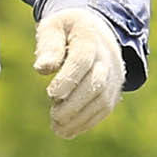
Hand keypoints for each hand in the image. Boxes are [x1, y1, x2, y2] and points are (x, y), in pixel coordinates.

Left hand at [35, 6, 125, 139]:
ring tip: (57, 128)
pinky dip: (87, 122)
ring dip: (80, 118)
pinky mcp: (114, 89)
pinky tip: (68, 130)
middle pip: (96, 83)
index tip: (51, 94)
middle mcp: (107, 56)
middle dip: (74, 104)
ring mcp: (113, 74)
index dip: (68, 78)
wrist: (97, 30)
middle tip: (53, 116)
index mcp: (89, 36)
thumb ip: (48, 44)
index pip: (83, 59)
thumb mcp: (53, 26)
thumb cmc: (67, 29)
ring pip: (102, 100)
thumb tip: (42, 68)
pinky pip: (104, 109)